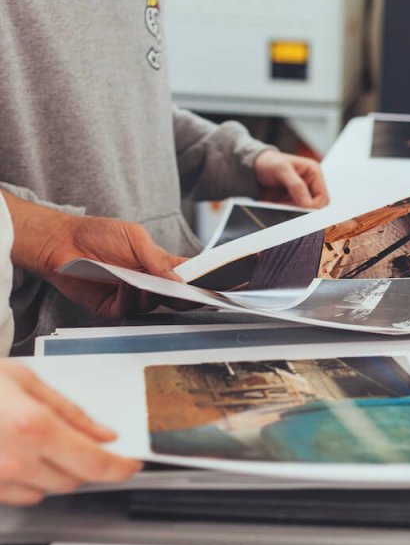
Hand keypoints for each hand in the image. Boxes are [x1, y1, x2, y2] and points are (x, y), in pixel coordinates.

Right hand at [0, 361, 140, 505]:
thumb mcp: (27, 381)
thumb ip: (70, 412)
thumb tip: (103, 434)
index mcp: (33, 426)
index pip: (94, 462)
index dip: (120, 466)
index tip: (131, 463)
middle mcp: (13, 460)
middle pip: (73, 479)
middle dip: (86, 461)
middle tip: (81, 439)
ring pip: (46, 490)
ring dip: (54, 470)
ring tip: (35, 438)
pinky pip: (17, 494)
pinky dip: (26, 477)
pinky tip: (14, 451)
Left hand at [4, 191, 186, 318]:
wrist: (61, 242)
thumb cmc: (99, 235)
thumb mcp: (135, 238)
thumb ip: (158, 260)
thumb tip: (181, 281)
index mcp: (159, 265)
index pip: (186, 277)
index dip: (201, 282)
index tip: (214, 285)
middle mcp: (148, 283)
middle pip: (174, 297)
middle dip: (183, 297)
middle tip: (188, 293)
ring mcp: (131, 297)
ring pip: (152, 305)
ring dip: (151, 294)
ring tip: (145, 281)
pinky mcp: (112, 307)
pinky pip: (128, 310)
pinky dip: (129, 299)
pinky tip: (125, 284)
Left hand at [253, 150, 328, 208]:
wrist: (253, 167)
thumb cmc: (268, 162)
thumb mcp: (282, 169)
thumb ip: (296, 185)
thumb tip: (308, 203)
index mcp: (314, 172)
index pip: (323, 197)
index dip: (313, 205)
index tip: (300, 208)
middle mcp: (311, 184)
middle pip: (316, 206)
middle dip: (302, 209)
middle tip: (287, 206)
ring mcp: (302, 193)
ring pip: (305, 211)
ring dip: (292, 211)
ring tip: (279, 203)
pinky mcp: (292, 201)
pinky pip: (293, 212)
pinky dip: (285, 212)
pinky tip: (277, 204)